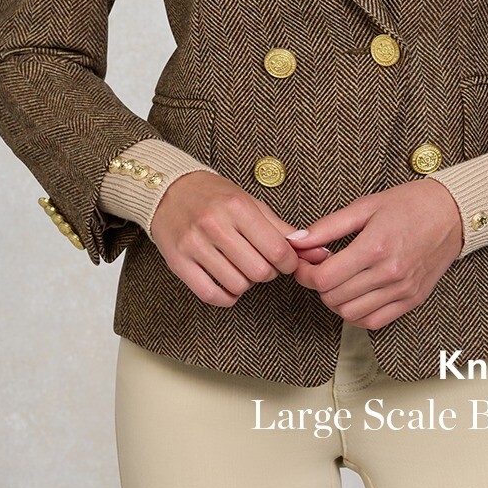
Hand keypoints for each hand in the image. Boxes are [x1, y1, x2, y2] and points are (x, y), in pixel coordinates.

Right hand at [149, 171, 329, 306]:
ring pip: (237, 285)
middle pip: (259, 271)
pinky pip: (211, 295)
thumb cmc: (215, 196)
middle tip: (263, 264)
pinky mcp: (178, 262)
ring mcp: (194, 244)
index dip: (289, 263)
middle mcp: (215, 224)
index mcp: (237, 206)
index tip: (286, 262)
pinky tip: (228, 283)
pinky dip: (227, 297)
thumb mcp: (250, 203)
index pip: (277, 249)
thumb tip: (318, 251)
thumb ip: (282, 229)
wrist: (169, 191)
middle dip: (268, 273)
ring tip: (242, 268)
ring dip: (247, 284)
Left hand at [287, 179, 463, 328]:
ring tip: (337, 281)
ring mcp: (402, 290)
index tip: (302, 264)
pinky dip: (357, 314)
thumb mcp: (365, 206)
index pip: (325, 278)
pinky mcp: (412, 300)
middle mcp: (389, 273)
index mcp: (375, 246)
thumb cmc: (409, 203)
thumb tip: (296, 241)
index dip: (304, 274)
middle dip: (317, 286)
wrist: (452, 212)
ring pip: (351, 315)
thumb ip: (327, 227)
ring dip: (335, 301)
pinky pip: (374, 322)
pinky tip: (355, 294)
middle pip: (334, 298)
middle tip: (318, 269)